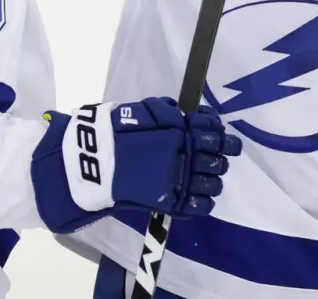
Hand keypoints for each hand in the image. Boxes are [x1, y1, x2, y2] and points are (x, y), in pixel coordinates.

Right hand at [32, 97, 241, 233]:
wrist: (90, 161)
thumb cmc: (113, 131)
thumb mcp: (142, 112)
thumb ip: (169, 112)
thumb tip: (192, 113)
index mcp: (179, 130)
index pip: (214, 132)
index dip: (223, 136)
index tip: (226, 140)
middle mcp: (183, 155)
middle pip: (218, 159)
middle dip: (220, 158)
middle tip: (218, 158)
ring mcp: (178, 181)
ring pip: (212, 183)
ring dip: (213, 180)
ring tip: (208, 180)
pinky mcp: (170, 203)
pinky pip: (199, 206)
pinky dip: (203, 202)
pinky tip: (200, 198)